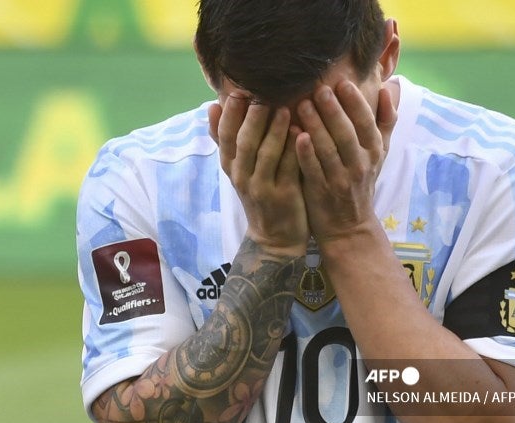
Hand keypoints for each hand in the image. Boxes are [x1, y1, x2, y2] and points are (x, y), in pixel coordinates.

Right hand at [209, 95, 308, 254]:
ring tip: (284, 109)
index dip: (230, 114)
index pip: (225, 136)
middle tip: (260, 95)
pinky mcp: (285, 197)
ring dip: (274, 131)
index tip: (237, 91)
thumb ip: (227, 139)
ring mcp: (263, 188)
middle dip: (251, 118)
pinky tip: (302, 133)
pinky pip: (289, 170)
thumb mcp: (238, 169)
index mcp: (232, 166)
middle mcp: (243, 177)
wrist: (276, 239)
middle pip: (244, 143)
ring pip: (266, 156)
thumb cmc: (260, 194)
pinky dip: (294, 151)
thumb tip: (212, 106)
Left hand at [295, 81, 396, 242]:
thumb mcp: (379, 153)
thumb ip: (385, 122)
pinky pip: (313, 169)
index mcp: (374, 151)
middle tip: (319, 88)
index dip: (355, 103)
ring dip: (316, 126)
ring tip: (303, 105)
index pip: (366, 123)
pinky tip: (295, 135)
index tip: (342, 83)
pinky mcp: (321, 192)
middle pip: (347, 134)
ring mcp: (340, 179)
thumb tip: (388, 89)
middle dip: (334, 110)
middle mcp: (360, 165)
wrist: (349, 226)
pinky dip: (305, 153)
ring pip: (329, 150)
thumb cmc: (361, 182)